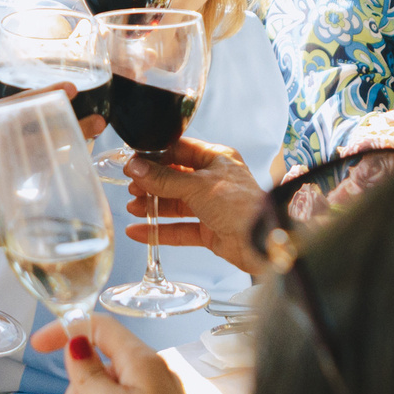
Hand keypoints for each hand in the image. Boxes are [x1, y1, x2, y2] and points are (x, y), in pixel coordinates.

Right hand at [0, 80, 104, 191]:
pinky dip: (50, 171)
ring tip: (87, 143)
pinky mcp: (3, 189)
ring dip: (68, 149)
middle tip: (99, 121)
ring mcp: (2, 168)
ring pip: (45, 158)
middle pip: (45, 134)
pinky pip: (32, 179)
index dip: (50, 95)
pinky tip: (64, 167)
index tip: (73, 88)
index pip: (23, 105)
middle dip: (74, 127)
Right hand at [120, 138, 268, 276]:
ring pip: (176, 203)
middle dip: (152, 184)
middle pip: (175, 178)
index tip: (134, 163)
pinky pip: (179, 228)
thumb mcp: (198, 186)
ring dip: (154, 206)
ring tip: (133, 207)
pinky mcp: (209, 230)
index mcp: (218, 159)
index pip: (181, 151)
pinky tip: (138, 231)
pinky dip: (159, 230)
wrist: (261, 242)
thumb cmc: (240, 205)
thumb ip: (165, 179)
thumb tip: (137, 168)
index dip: (156, 157)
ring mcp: (211, 206)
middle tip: (132, 187)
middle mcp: (214, 180)